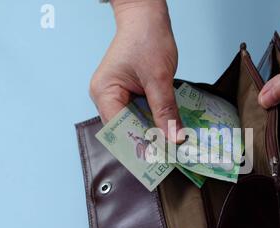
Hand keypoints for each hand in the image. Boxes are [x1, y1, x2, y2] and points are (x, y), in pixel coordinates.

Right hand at [90, 0, 181, 142]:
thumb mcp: (159, 78)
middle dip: (147, 142)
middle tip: (171, 155)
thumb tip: (175, 139)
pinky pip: (141, 115)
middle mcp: (106, 98)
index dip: (139, 146)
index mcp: (104, 93)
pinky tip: (169, 128)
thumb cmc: (147, 38)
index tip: (161, 159)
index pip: (120, 130)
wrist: (146, 17)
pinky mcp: (128, 95)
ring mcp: (116, 97)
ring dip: (152, 133)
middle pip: (126, 131)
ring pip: (135, 125)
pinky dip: (154, 121)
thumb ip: (166, 111)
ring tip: (172, 145)